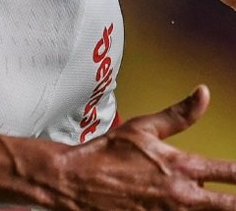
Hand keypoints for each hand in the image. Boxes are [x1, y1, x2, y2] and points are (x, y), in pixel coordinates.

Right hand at [55, 86, 235, 209]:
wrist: (73, 180)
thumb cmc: (106, 153)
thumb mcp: (142, 127)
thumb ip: (179, 114)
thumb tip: (204, 93)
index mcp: (183, 166)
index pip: (233, 173)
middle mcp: (184, 196)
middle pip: (231, 206)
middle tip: (235, 196)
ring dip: (213, 206)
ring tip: (212, 200)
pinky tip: (187, 207)